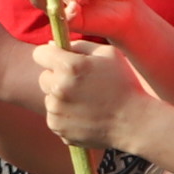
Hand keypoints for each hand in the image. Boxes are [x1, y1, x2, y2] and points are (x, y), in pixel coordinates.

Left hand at [36, 40, 154, 152]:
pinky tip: (85, 115)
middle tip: (80, 84)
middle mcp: (58, 88)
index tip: (60, 60)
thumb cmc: (124, 84)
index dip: (50, 55)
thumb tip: (50, 45)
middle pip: (43, 77)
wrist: (134, 122)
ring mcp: (56, 110)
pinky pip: (54, 115)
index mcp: (69, 66)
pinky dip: (65, 115)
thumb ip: (78, 45)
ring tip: (87, 101)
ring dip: (62, 98)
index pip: (39, 54)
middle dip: (57, 78)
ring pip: (49, 97)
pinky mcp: (57, 127)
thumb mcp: (108, 54)